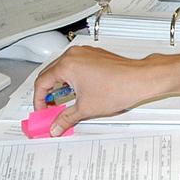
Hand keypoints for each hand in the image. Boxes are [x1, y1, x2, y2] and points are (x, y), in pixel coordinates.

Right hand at [32, 46, 165, 133]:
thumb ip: (65, 118)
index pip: (42, 82)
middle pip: (50, 74)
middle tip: (49, 109)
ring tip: (63, 102)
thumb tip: (56, 126)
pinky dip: (71, 79)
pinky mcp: (94, 56)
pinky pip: (75, 66)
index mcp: (67, 64)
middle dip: (47, 93)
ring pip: (62, 69)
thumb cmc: (119, 87)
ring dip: (59, 86)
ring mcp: (85, 53)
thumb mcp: (86, 108)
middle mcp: (74, 55)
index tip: (42, 110)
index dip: (39, 100)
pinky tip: (77, 93)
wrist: (140, 79)